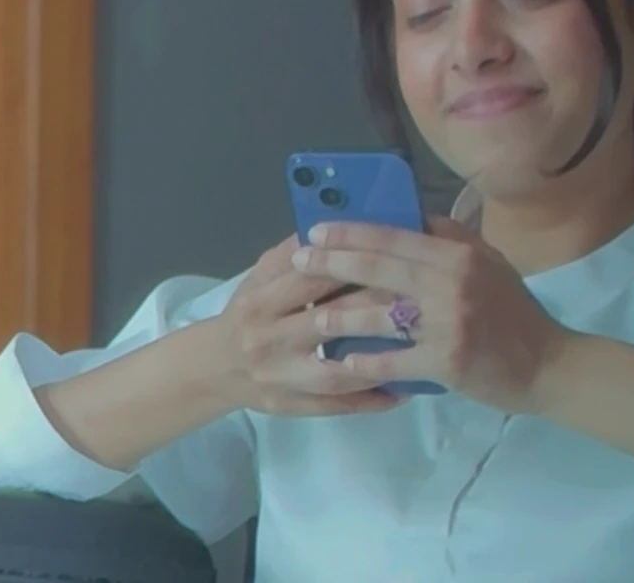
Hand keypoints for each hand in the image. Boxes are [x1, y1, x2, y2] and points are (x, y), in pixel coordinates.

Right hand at [214, 237, 408, 417]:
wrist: (216, 368)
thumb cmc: (246, 313)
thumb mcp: (258, 277)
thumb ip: (290, 254)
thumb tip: (332, 226)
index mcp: (261, 302)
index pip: (310, 281)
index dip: (351, 267)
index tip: (392, 257)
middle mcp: (270, 341)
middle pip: (328, 323)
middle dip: (374, 310)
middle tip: (417, 298)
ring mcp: (283, 378)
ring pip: (337, 372)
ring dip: (378, 360)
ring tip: (417, 346)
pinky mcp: (295, 407)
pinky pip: (340, 407)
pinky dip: (372, 400)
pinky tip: (404, 389)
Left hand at [292, 216, 572, 414]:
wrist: (548, 365)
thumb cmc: (514, 313)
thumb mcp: (489, 264)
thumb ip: (450, 240)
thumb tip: (407, 215)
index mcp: (458, 254)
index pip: (394, 235)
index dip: (351, 232)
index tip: (317, 230)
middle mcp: (452, 283)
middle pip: (378, 268)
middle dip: (331, 263)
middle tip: (298, 260)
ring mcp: (448, 324)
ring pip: (379, 316)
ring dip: (339, 318)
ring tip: (312, 320)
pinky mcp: (447, 362)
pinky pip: (394, 361)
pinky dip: (366, 363)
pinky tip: (344, 363)